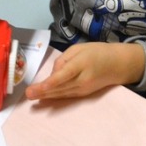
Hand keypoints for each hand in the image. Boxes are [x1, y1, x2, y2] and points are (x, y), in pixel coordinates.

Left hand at [25, 42, 143, 102]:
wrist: (118, 65)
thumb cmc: (97, 52)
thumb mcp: (79, 48)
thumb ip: (63, 59)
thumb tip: (52, 74)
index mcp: (81, 64)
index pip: (63, 75)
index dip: (50, 83)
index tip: (38, 88)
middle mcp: (83, 79)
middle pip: (60, 87)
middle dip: (43, 92)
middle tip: (27, 95)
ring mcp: (84, 89)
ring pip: (62, 93)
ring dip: (46, 96)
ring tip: (32, 97)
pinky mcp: (84, 94)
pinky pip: (67, 95)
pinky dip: (55, 96)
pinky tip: (44, 97)